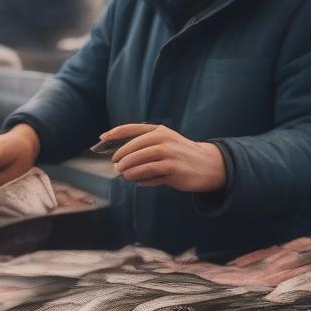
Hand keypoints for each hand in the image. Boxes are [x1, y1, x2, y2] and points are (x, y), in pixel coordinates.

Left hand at [103, 124, 226, 192]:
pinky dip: (140, 176)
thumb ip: (146, 149)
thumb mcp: (166, 145)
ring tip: (122, 174)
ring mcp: (169, 152)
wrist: (208, 165)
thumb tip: (122, 160)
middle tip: (115, 165)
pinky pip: (150, 172)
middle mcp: (163, 138)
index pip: (132, 129)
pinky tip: (135, 180)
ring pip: (140, 158)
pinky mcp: (173, 167)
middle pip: (134, 145)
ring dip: (128, 167)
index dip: (115, 133)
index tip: (102, 138)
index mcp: (159, 131)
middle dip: (121, 155)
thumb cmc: (182, 156)